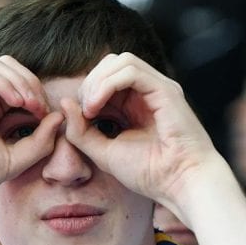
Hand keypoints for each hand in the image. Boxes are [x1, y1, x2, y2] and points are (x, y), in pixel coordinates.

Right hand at [0, 56, 61, 206]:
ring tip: (30, 103)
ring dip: (20, 80)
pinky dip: (3, 82)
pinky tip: (15, 101)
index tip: (49, 117)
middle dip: (32, 83)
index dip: (39, 95)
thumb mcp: (14, 161)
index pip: (22, 86)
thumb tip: (59, 116)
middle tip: (41, 106)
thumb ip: (40, 142)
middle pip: (12, 69)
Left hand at [64, 53, 222, 214]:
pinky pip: (131, 71)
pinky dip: (108, 84)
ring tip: (90, 109)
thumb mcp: (104, 153)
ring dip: (97, 82)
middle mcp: (147, 91)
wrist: (180, 183)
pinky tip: (97, 106)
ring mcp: (158, 88)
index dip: (86, 92)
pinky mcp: (165, 90)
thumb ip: (81, 132)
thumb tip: (65, 103)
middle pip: (110, 63)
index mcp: (135, 104)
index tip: (79, 120)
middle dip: (89, 83)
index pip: (105, 78)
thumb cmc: (150, 173)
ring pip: (120, 61)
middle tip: (84, 113)